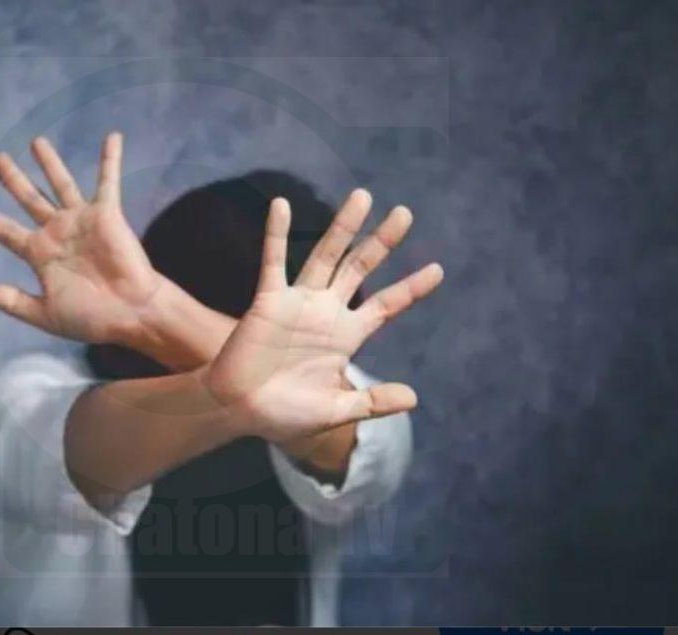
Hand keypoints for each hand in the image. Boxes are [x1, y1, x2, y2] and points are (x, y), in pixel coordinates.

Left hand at [0, 133, 163, 343]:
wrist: (131, 314)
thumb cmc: (92, 319)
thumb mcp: (46, 314)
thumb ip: (14, 302)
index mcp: (40, 255)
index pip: (7, 231)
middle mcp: (58, 233)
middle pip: (29, 199)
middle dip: (13, 179)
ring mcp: (82, 221)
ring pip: (60, 184)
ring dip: (49, 162)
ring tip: (36, 142)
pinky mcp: (107, 214)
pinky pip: (107, 181)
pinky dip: (110, 158)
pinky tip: (112, 137)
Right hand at [205, 190, 442, 442]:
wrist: (240, 412)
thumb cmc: (286, 415)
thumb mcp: (336, 410)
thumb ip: (372, 402)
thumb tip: (413, 398)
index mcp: (346, 336)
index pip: (386, 306)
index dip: (410, 288)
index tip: (438, 270)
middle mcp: (326, 312)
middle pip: (360, 268)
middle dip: (382, 241)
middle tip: (405, 213)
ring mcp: (298, 303)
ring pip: (326, 256)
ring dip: (343, 227)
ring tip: (362, 197)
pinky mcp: (269, 301)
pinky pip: (274, 262)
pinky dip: (276, 234)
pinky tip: (281, 205)